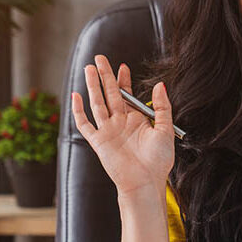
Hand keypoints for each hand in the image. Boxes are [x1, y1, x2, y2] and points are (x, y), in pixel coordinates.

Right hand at [71, 54, 173, 195]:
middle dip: (105, 76)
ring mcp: (108, 131)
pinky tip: (75, 96)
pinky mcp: (98, 142)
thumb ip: (163, 107)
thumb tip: (160, 85)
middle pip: (110, 94)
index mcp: (136, 120)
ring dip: (92, 86)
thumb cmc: (158, 160)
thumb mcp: (166, 129)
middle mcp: (120, 123)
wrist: (146, 182)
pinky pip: (85, 124)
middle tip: (100, 59)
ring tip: (88, 68)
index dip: (124, 80)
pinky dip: (79, 111)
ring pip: (97, 103)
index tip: (123, 66)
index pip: (127, 95)